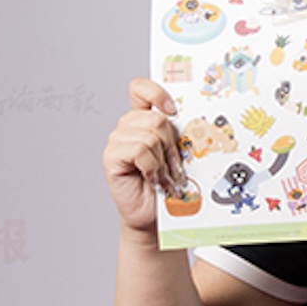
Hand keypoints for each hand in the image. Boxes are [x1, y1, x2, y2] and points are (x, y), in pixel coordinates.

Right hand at [105, 76, 189, 236]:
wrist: (154, 215)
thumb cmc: (168, 185)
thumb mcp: (179, 155)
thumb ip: (179, 134)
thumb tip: (195, 121)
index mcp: (144, 119)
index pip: (141, 89)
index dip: (156, 93)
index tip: (173, 110)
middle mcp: (128, 126)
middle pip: (156, 118)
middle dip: (171, 146)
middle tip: (174, 167)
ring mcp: (118, 140)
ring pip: (150, 136)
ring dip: (162, 161)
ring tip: (163, 177)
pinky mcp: (111, 156)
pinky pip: (139, 150)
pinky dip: (151, 167)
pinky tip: (152, 180)